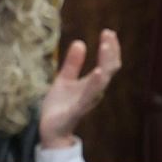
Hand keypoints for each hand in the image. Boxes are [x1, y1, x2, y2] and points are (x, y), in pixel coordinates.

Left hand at [38, 29, 119, 149]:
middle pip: (109, 69)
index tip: (108, 32)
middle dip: (110, 51)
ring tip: (105, 46)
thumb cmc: (60, 106)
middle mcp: (94, 91)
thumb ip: (72, 64)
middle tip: (109, 34)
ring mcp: (87, 100)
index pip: (107, 63)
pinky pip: (89, 96)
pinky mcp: (77, 110)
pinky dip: (95, 84)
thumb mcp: (64, 79)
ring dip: (105, 62)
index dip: (110, 48)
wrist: (50, 129)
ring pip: (102, 81)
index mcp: (92, 84)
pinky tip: (98, 72)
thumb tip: (80, 42)